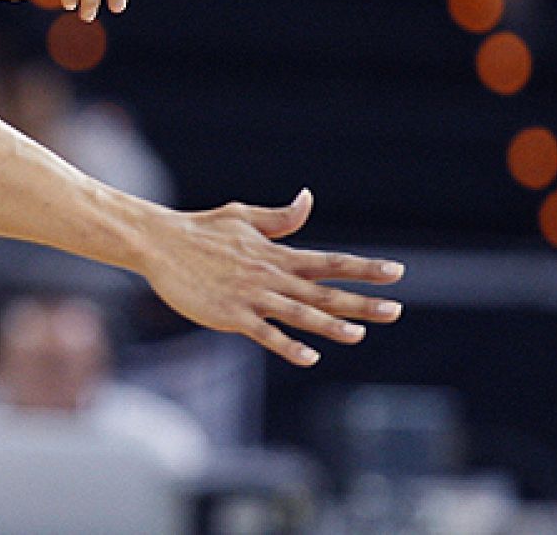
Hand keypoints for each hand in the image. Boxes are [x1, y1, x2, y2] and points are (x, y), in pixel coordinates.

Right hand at [141, 189, 403, 365]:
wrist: (160, 243)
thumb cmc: (201, 229)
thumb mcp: (244, 215)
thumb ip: (280, 217)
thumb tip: (308, 200)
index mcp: (276, 254)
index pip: (329, 261)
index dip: (363, 267)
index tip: (396, 272)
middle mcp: (270, 276)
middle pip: (323, 290)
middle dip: (361, 302)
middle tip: (395, 310)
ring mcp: (251, 296)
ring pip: (299, 313)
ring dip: (331, 325)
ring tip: (359, 334)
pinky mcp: (230, 315)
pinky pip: (264, 333)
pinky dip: (287, 344)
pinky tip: (309, 356)